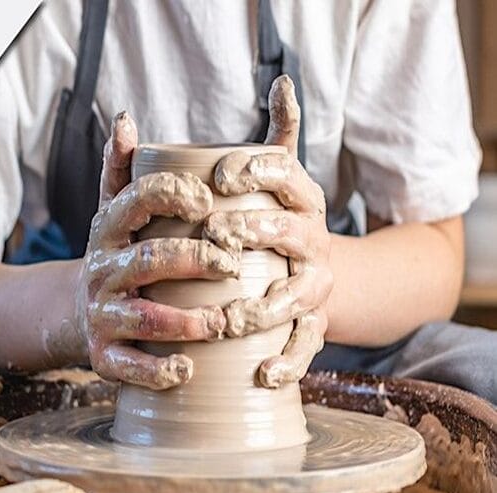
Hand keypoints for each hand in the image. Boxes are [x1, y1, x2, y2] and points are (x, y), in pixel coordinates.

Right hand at [78, 112, 236, 389]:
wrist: (77, 316)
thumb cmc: (118, 257)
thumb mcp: (115, 212)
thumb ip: (123, 169)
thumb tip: (124, 118)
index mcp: (108, 229)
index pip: (136, 201)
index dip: (173, 196)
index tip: (211, 200)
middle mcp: (102, 270)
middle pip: (149, 260)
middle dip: (193, 260)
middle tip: (231, 264)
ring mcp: (101, 314)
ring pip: (143, 317)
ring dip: (185, 322)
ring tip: (223, 323)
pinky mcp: (103, 356)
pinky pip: (129, 366)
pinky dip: (158, 370)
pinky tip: (188, 370)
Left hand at [204, 75, 332, 387]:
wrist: (308, 275)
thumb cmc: (271, 223)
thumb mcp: (272, 180)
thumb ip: (273, 136)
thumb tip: (283, 81)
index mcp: (298, 200)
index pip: (286, 173)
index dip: (255, 170)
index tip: (217, 174)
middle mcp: (311, 240)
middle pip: (292, 232)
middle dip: (255, 232)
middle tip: (216, 235)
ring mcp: (314, 286)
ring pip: (299, 296)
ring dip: (264, 307)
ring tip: (229, 318)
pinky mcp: (312, 325)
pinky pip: (305, 346)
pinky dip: (287, 362)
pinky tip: (262, 374)